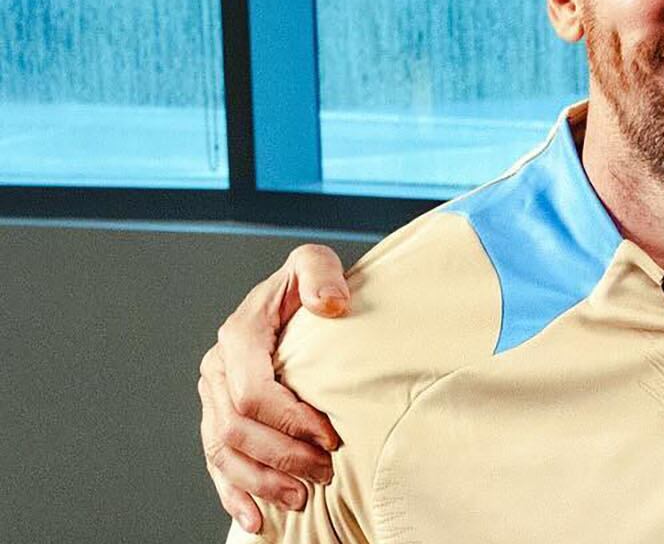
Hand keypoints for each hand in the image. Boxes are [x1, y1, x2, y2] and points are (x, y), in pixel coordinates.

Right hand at [198, 244, 350, 532]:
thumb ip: (320, 273)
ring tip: (301, 499)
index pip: (255, 393)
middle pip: (238, 430)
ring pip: (224, 453)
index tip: (333, 438)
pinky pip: (216, 463)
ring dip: (261, 483)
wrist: (294, 297)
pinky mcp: (217, 418)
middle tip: (326, 473)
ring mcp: (212, 396)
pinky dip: (234, 494)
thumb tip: (329, 304)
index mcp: (238, 336)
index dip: (291, 422)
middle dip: (283, 458)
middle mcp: (217, 368)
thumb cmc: (308, 283)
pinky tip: (256, 518)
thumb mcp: (315, 264)